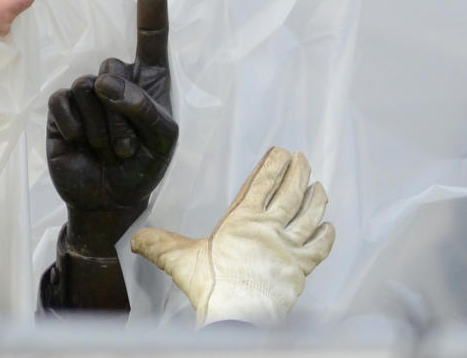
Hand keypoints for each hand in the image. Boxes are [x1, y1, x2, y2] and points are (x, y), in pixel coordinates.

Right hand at [46, 0, 177, 256]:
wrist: (108, 200)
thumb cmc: (144, 166)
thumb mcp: (162, 139)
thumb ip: (143, 108)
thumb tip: (105, 83)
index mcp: (150, 76)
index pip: (151, 27)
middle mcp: (117, 77)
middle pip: (113, 67)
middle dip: (123, 114)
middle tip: (127, 148)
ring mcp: (86, 91)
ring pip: (88, 88)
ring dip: (103, 127)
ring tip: (110, 152)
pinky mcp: (61, 108)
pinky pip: (64, 101)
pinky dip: (76, 126)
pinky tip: (82, 144)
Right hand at [131, 147, 335, 326]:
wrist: (236, 314)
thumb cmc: (211, 286)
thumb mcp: (179, 260)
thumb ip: (160, 245)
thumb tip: (136, 240)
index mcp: (242, 219)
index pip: (262, 183)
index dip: (273, 164)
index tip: (281, 152)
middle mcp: (269, 227)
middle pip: (291, 191)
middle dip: (299, 172)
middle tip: (303, 159)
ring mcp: (288, 247)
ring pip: (309, 214)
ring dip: (316, 198)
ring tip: (319, 186)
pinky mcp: (300, 268)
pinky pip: (319, 248)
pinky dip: (326, 236)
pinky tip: (329, 227)